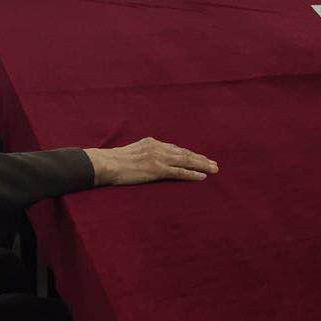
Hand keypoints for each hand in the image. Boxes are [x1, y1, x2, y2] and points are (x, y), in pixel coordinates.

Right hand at [85, 137, 218, 186]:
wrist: (105, 163)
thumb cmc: (114, 161)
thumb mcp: (132, 152)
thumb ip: (144, 153)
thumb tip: (150, 159)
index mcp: (152, 143)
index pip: (176, 149)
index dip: (190, 154)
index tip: (200, 158)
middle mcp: (158, 148)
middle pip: (184, 153)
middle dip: (201, 158)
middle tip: (214, 164)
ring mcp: (158, 158)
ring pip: (185, 161)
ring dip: (202, 165)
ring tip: (214, 169)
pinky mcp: (156, 169)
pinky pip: (178, 172)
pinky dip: (192, 174)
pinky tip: (202, 177)